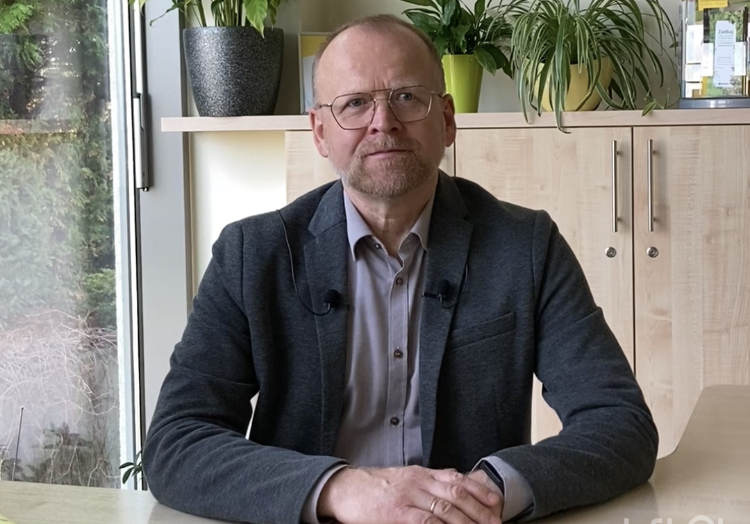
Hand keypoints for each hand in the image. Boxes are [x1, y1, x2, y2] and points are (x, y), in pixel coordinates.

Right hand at [317, 465, 502, 523]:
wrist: (346, 489)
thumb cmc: (374, 487)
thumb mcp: (404, 477)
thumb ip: (427, 481)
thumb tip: (453, 481)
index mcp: (421, 473)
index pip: (456, 479)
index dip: (478, 491)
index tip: (495, 502)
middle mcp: (418, 482)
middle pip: (456, 495)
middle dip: (479, 511)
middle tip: (495, 522)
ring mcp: (409, 497)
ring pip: (446, 509)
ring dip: (467, 522)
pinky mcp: (398, 513)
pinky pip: (426, 521)